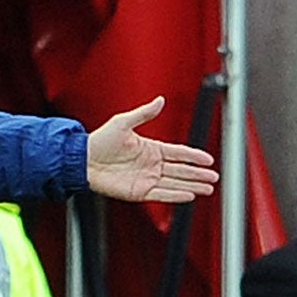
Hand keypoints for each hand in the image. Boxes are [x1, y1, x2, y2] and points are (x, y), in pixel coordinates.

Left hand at [84, 98, 217, 203]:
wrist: (82, 160)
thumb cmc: (99, 141)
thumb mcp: (123, 122)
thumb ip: (143, 113)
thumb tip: (160, 100)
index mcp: (151, 148)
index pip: (179, 152)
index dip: (194, 156)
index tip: (208, 159)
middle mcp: (151, 165)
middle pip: (181, 170)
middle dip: (198, 174)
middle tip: (214, 177)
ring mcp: (146, 179)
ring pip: (175, 183)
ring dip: (192, 186)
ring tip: (208, 189)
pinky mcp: (138, 192)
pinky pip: (161, 194)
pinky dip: (176, 196)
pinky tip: (189, 196)